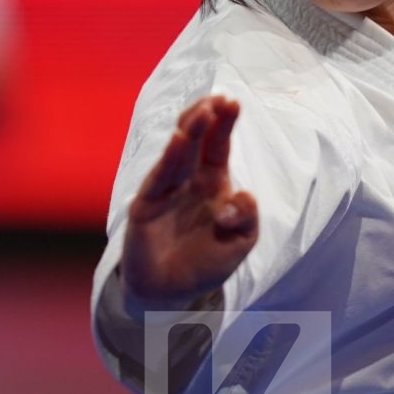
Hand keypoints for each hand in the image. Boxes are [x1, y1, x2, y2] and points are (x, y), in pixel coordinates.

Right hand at [120, 95, 259, 307]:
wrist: (171, 295)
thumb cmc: (206, 264)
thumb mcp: (240, 243)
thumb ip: (247, 219)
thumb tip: (242, 196)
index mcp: (212, 183)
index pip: (217, 146)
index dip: (224, 124)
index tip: (233, 101)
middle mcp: (187, 180)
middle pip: (196, 140)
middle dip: (206, 118)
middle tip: (219, 98)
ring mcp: (165, 190)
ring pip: (177, 153)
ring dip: (190, 131)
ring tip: (204, 112)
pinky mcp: (146, 205)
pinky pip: (159, 178)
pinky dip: (169, 158)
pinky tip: (178, 139)